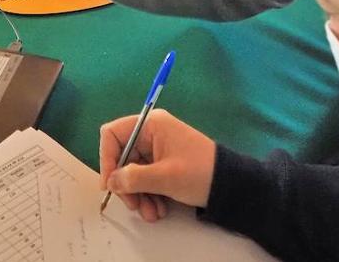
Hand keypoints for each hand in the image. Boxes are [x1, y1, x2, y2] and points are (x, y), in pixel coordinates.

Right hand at [99, 109, 217, 221]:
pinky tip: (159, 209)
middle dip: (126, 184)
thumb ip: (133, 178)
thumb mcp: (164, 177)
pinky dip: (149, 194)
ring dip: (139, 194)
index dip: (106, 158)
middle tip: (134, 205)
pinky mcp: (165, 163)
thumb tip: (111, 181)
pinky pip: (147, 178)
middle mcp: (151, 133)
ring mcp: (158, 149)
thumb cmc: (198, 173)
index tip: (110, 183)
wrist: (232, 185)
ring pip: (134, 171)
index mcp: (150, 125)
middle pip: (122, 157)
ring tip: (151, 213)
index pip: (113, 134)